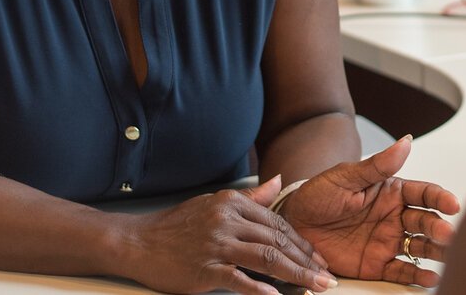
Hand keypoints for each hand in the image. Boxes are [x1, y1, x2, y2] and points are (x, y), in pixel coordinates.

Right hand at [121, 176, 337, 294]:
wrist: (138, 242)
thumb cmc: (177, 226)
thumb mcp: (214, 204)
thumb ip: (250, 197)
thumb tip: (279, 182)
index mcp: (232, 203)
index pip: (277, 223)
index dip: (302, 242)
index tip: (318, 257)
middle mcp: (227, 220)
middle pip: (277, 241)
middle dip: (306, 260)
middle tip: (326, 276)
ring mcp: (216, 245)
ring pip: (266, 258)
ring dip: (295, 275)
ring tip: (315, 287)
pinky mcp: (205, 269)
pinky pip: (239, 279)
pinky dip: (260, 289)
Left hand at [279, 135, 461, 287]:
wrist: (292, 225)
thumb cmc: (317, 195)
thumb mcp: (345, 177)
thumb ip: (377, 165)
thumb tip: (406, 142)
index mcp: (391, 192)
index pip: (423, 193)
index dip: (440, 198)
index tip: (452, 205)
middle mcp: (394, 217)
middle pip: (425, 221)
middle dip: (439, 227)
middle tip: (447, 234)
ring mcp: (387, 241)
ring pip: (420, 247)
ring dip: (436, 251)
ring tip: (447, 256)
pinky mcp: (376, 265)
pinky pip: (401, 271)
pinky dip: (417, 275)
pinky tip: (430, 277)